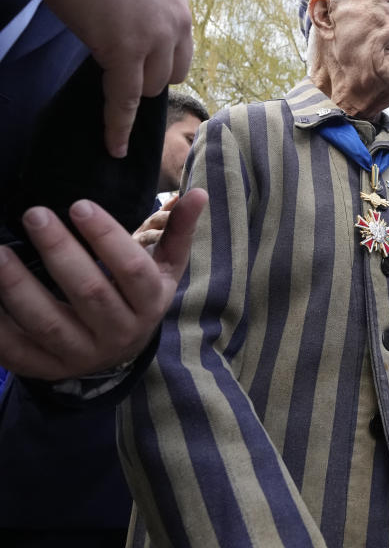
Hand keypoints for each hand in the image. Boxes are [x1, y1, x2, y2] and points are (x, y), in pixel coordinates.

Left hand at [0, 188, 206, 380]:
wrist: (120, 357)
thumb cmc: (138, 298)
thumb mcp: (164, 269)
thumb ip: (177, 231)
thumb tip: (198, 193)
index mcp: (149, 304)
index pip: (132, 270)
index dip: (107, 237)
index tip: (79, 205)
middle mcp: (119, 333)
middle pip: (90, 293)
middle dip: (60, 252)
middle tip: (34, 213)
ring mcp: (82, 354)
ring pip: (49, 323)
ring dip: (19, 287)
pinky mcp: (47, 369)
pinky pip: (18, 353)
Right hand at [9, 0, 193, 157]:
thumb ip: (142, 19)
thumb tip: (133, 43)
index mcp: (180, 11)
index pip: (179, 59)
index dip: (156, 70)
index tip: (139, 79)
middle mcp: (176, 26)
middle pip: (166, 78)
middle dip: (141, 79)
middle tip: (111, 67)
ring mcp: (153, 39)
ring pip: (147, 89)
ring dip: (125, 88)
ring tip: (98, 64)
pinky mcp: (124, 50)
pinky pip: (125, 100)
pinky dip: (118, 125)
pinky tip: (114, 145)